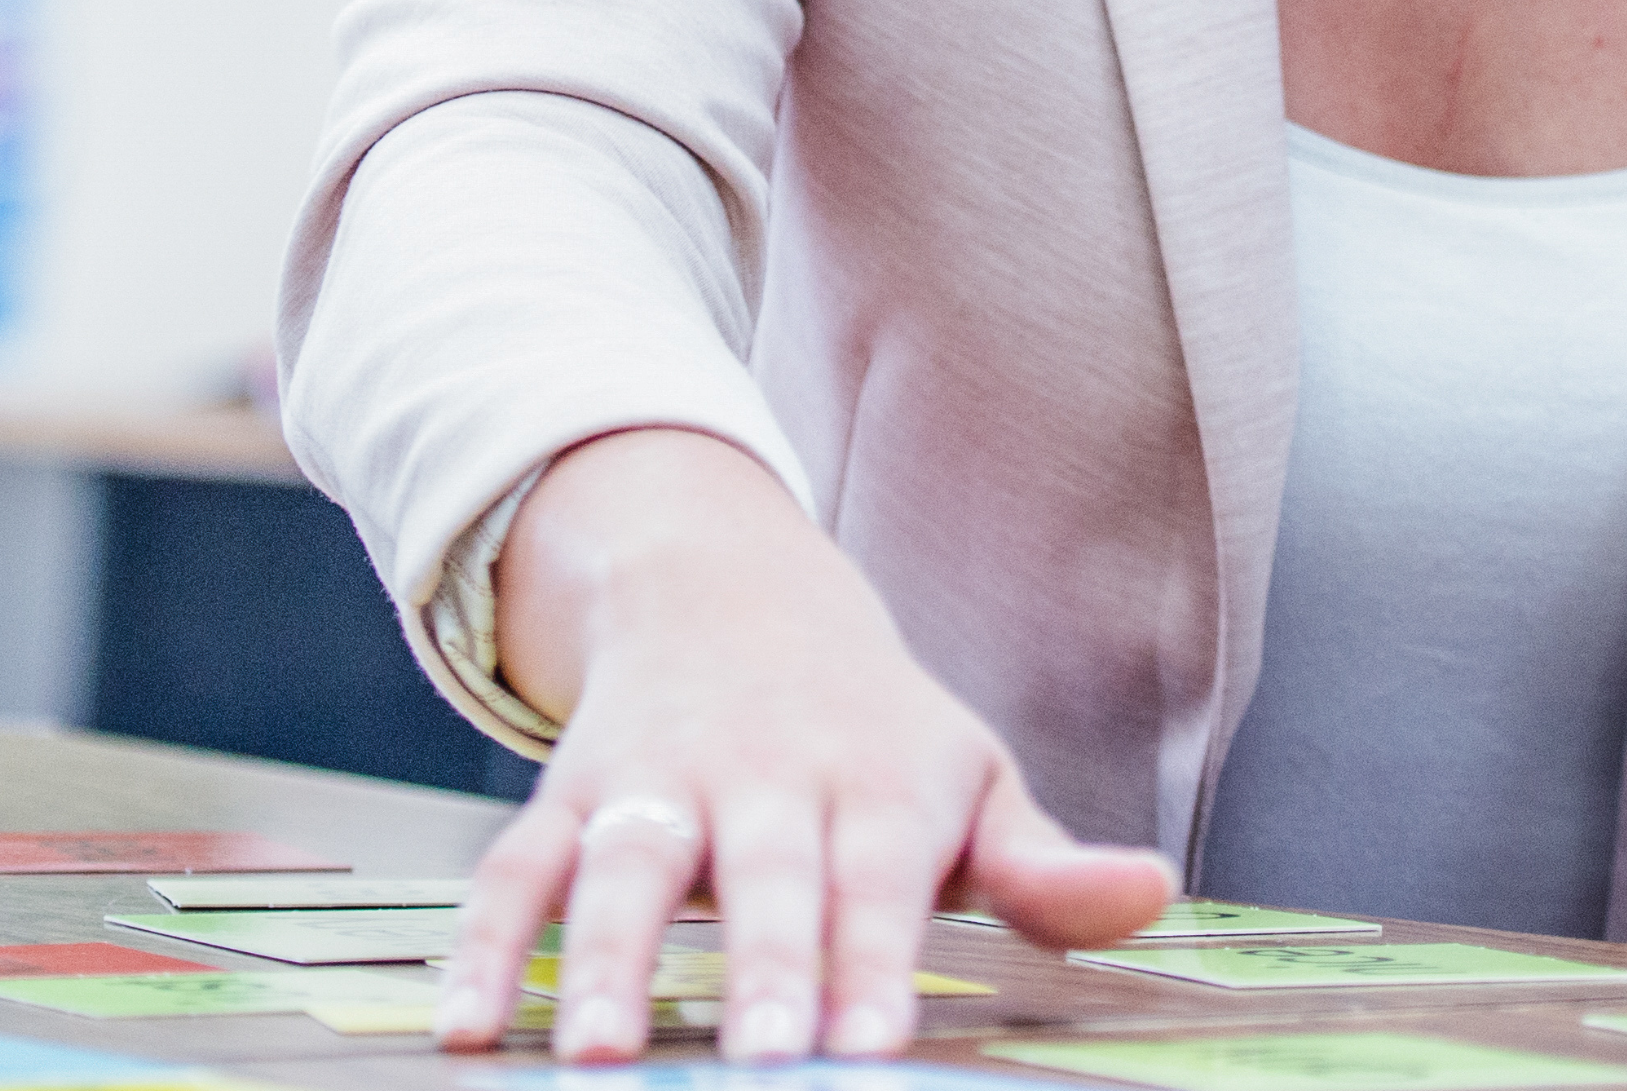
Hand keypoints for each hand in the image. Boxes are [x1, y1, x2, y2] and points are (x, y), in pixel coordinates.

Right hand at [439, 430, 1174, 1063]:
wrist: (727, 583)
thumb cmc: (870, 723)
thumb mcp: (968, 775)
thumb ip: (1044, 866)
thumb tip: (1152, 896)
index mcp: (874, 781)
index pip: (879, 882)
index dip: (874, 964)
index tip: (870, 1046)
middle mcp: (761, 774)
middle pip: (759, 878)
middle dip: (762, 969)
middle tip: (764, 1057)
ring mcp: (657, 782)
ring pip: (624, 871)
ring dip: (608, 963)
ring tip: (599, 1053)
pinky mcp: (573, 794)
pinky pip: (518, 867)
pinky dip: (487, 943)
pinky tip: (474, 1024)